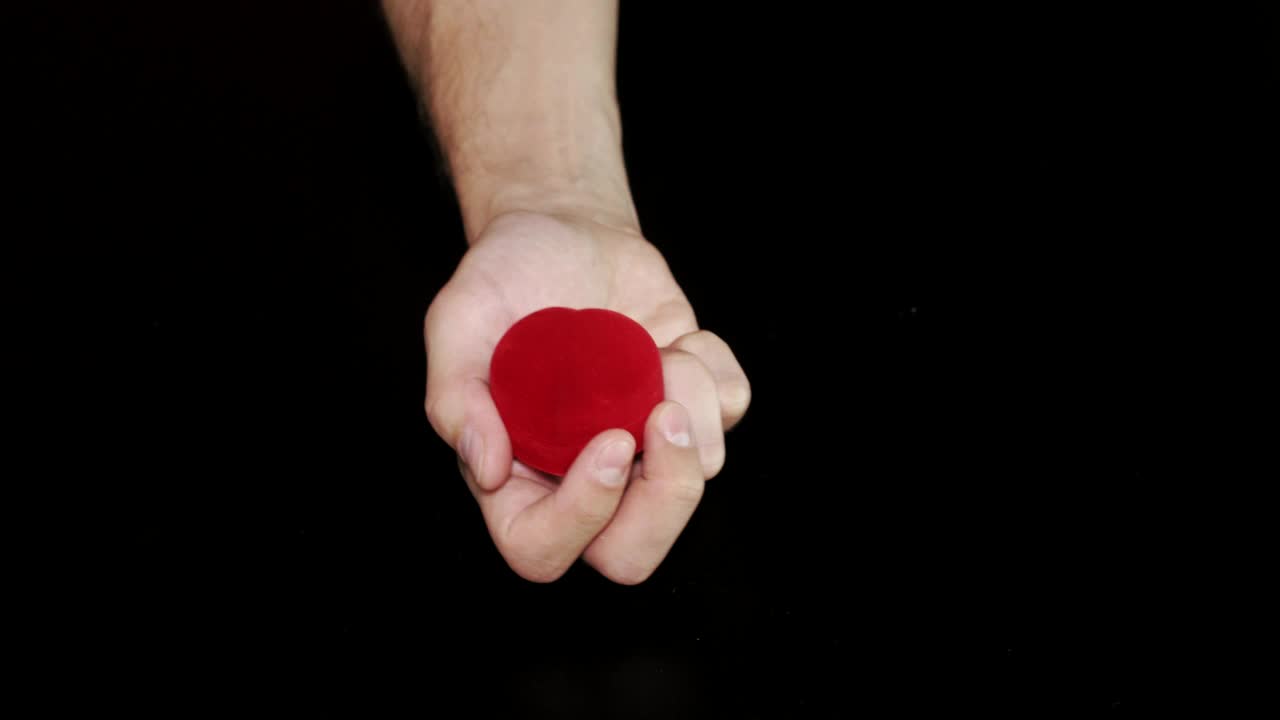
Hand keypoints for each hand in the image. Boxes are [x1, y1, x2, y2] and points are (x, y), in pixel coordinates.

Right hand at [425, 210, 749, 583]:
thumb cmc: (499, 281)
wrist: (558, 229)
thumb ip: (455, 399)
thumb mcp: (457, 325)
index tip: (609, 439)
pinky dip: (714, 367)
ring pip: (699, 474)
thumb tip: (486, 468)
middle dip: (667, 498)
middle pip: (633, 553)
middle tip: (664, 419)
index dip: (583, 515)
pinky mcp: (690, 402)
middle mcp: (583, 475)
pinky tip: (678, 337)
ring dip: (689, 402)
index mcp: (517, 477)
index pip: (543, 550)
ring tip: (655, 350)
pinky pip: (730, 410)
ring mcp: (643, 443)